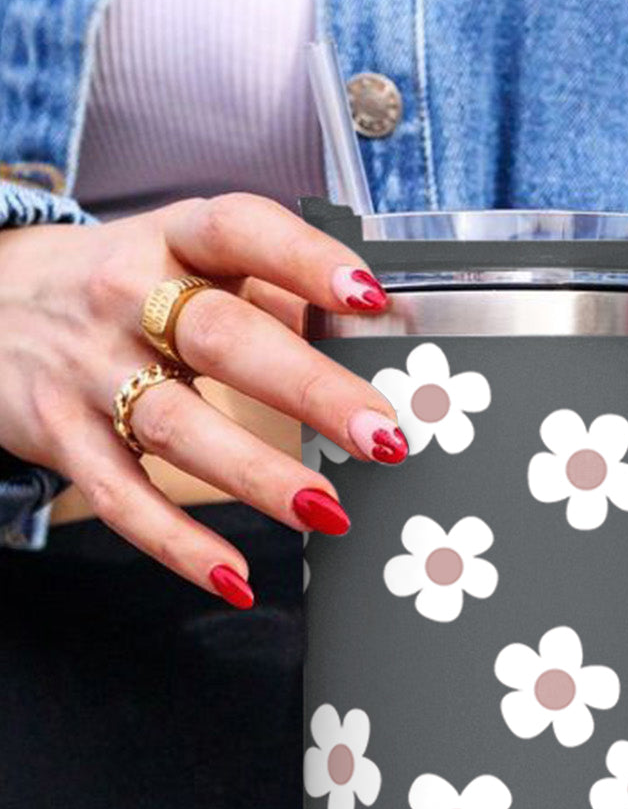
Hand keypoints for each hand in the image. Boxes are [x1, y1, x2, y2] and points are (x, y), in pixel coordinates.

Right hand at [0, 193, 406, 605]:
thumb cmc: (120, 289)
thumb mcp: (181, 260)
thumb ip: (270, 290)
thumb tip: (375, 328)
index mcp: (170, 238)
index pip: (239, 229)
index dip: (305, 259)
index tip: (370, 297)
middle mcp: (126, 298)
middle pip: (224, 340)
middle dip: (310, 390)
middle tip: (384, 437)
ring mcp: (89, 370)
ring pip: (177, 426)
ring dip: (257, 474)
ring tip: (328, 512)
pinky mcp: (62, 436)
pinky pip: (123, 498)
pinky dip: (180, 545)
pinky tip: (237, 579)